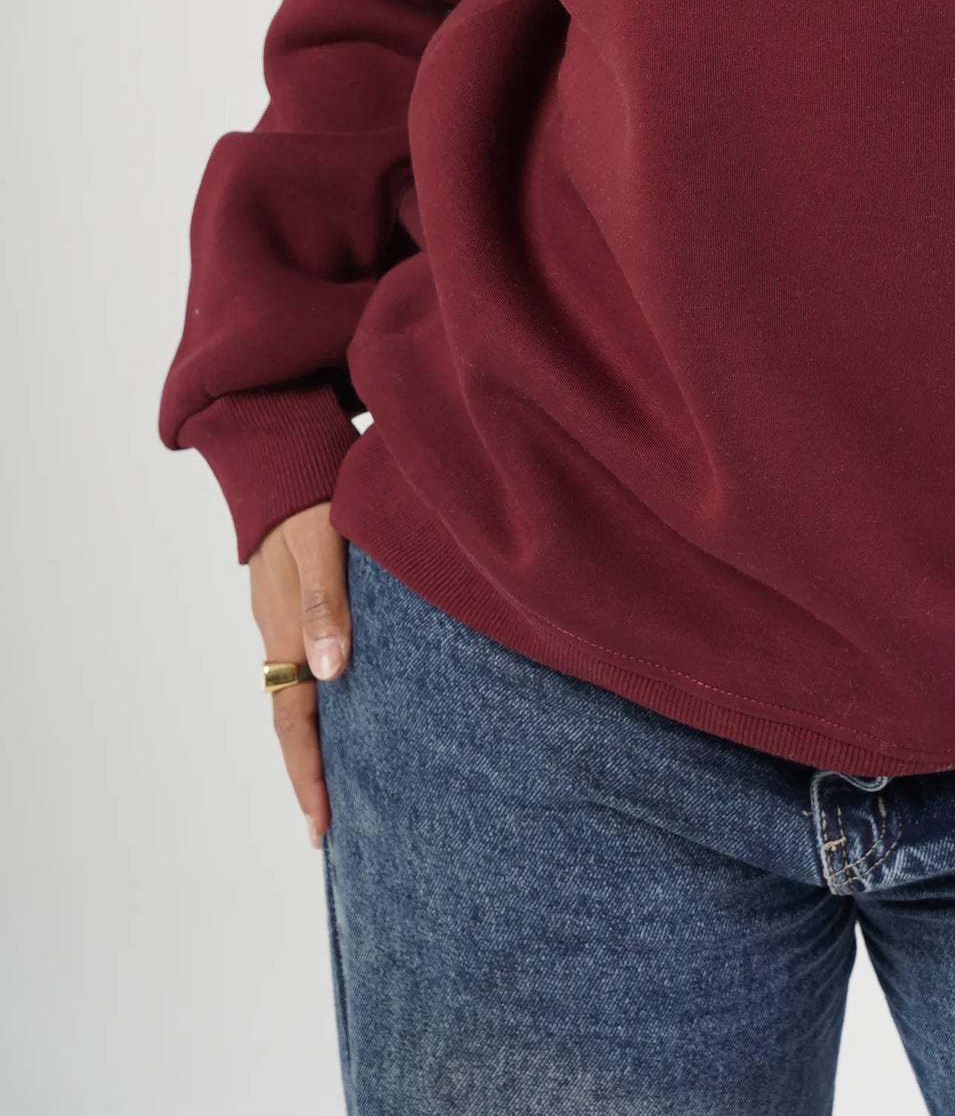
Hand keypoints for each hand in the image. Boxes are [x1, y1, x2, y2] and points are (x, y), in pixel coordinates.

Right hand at [246, 500, 350, 848]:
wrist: (279, 453)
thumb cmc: (305, 496)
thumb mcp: (320, 544)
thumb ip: (325, 604)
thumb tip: (330, 673)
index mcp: (285, 630)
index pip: (294, 722)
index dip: (308, 776)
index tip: (321, 828)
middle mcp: (280, 633)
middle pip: (293, 721)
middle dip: (310, 775)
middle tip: (330, 827)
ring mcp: (284, 617)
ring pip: (299, 693)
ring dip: (318, 739)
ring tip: (344, 780)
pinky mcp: (295, 600)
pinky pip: (305, 662)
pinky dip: (322, 699)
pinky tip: (347, 703)